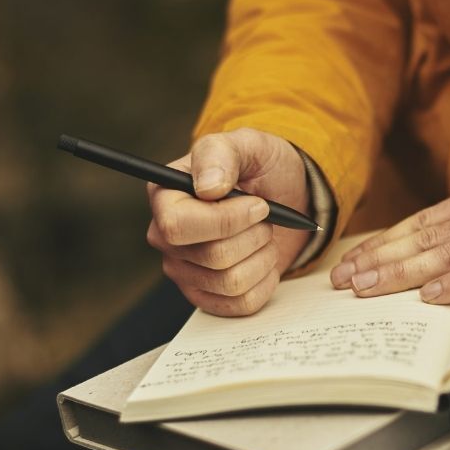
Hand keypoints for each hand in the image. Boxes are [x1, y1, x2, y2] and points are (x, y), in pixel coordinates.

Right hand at [147, 128, 310, 315]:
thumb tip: (208, 187)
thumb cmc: (260, 168)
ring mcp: (184, 271)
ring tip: (264, 236)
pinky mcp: (207, 296)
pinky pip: (242, 304)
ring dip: (263, 257)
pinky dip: (265, 281)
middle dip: (254, 236)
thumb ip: (222, 154)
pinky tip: (263, 259)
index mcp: (165, 197)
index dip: (225, 221)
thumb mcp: (247, 145)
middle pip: (213, 257)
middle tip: (264, 217)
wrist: (284, 197)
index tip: (258, 205)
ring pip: (231, 282)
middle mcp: (166, 238)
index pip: (177, 226)